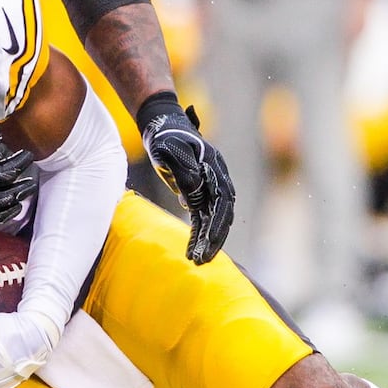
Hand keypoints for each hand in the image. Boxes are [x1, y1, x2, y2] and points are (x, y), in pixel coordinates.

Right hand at [0, 123, 36, 231]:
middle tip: (29, 167)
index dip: (14, 157)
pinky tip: (14, 209)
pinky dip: (7, 214)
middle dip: (22, 172)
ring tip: (28, 187)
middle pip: (7, 179)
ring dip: (19, 193)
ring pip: (4, 200)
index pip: (1, 159)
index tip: (22, 154)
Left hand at [137, 92, 233, 264]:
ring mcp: (212, 185)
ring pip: (216, 218)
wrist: (164, 127)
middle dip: (214, 238)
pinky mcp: (201, 193)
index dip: (214, 223)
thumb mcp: (169, 151)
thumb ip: (183, 173)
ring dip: (209, 240)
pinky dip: (200, 233)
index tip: (204, 242)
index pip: (220, 200)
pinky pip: (205, 216)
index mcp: (213, 167)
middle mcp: (218, 178)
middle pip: (223, 213)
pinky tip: (194, 248)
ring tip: (199, 260)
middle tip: (203, 259)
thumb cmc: (165, 138)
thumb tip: (193, 202)